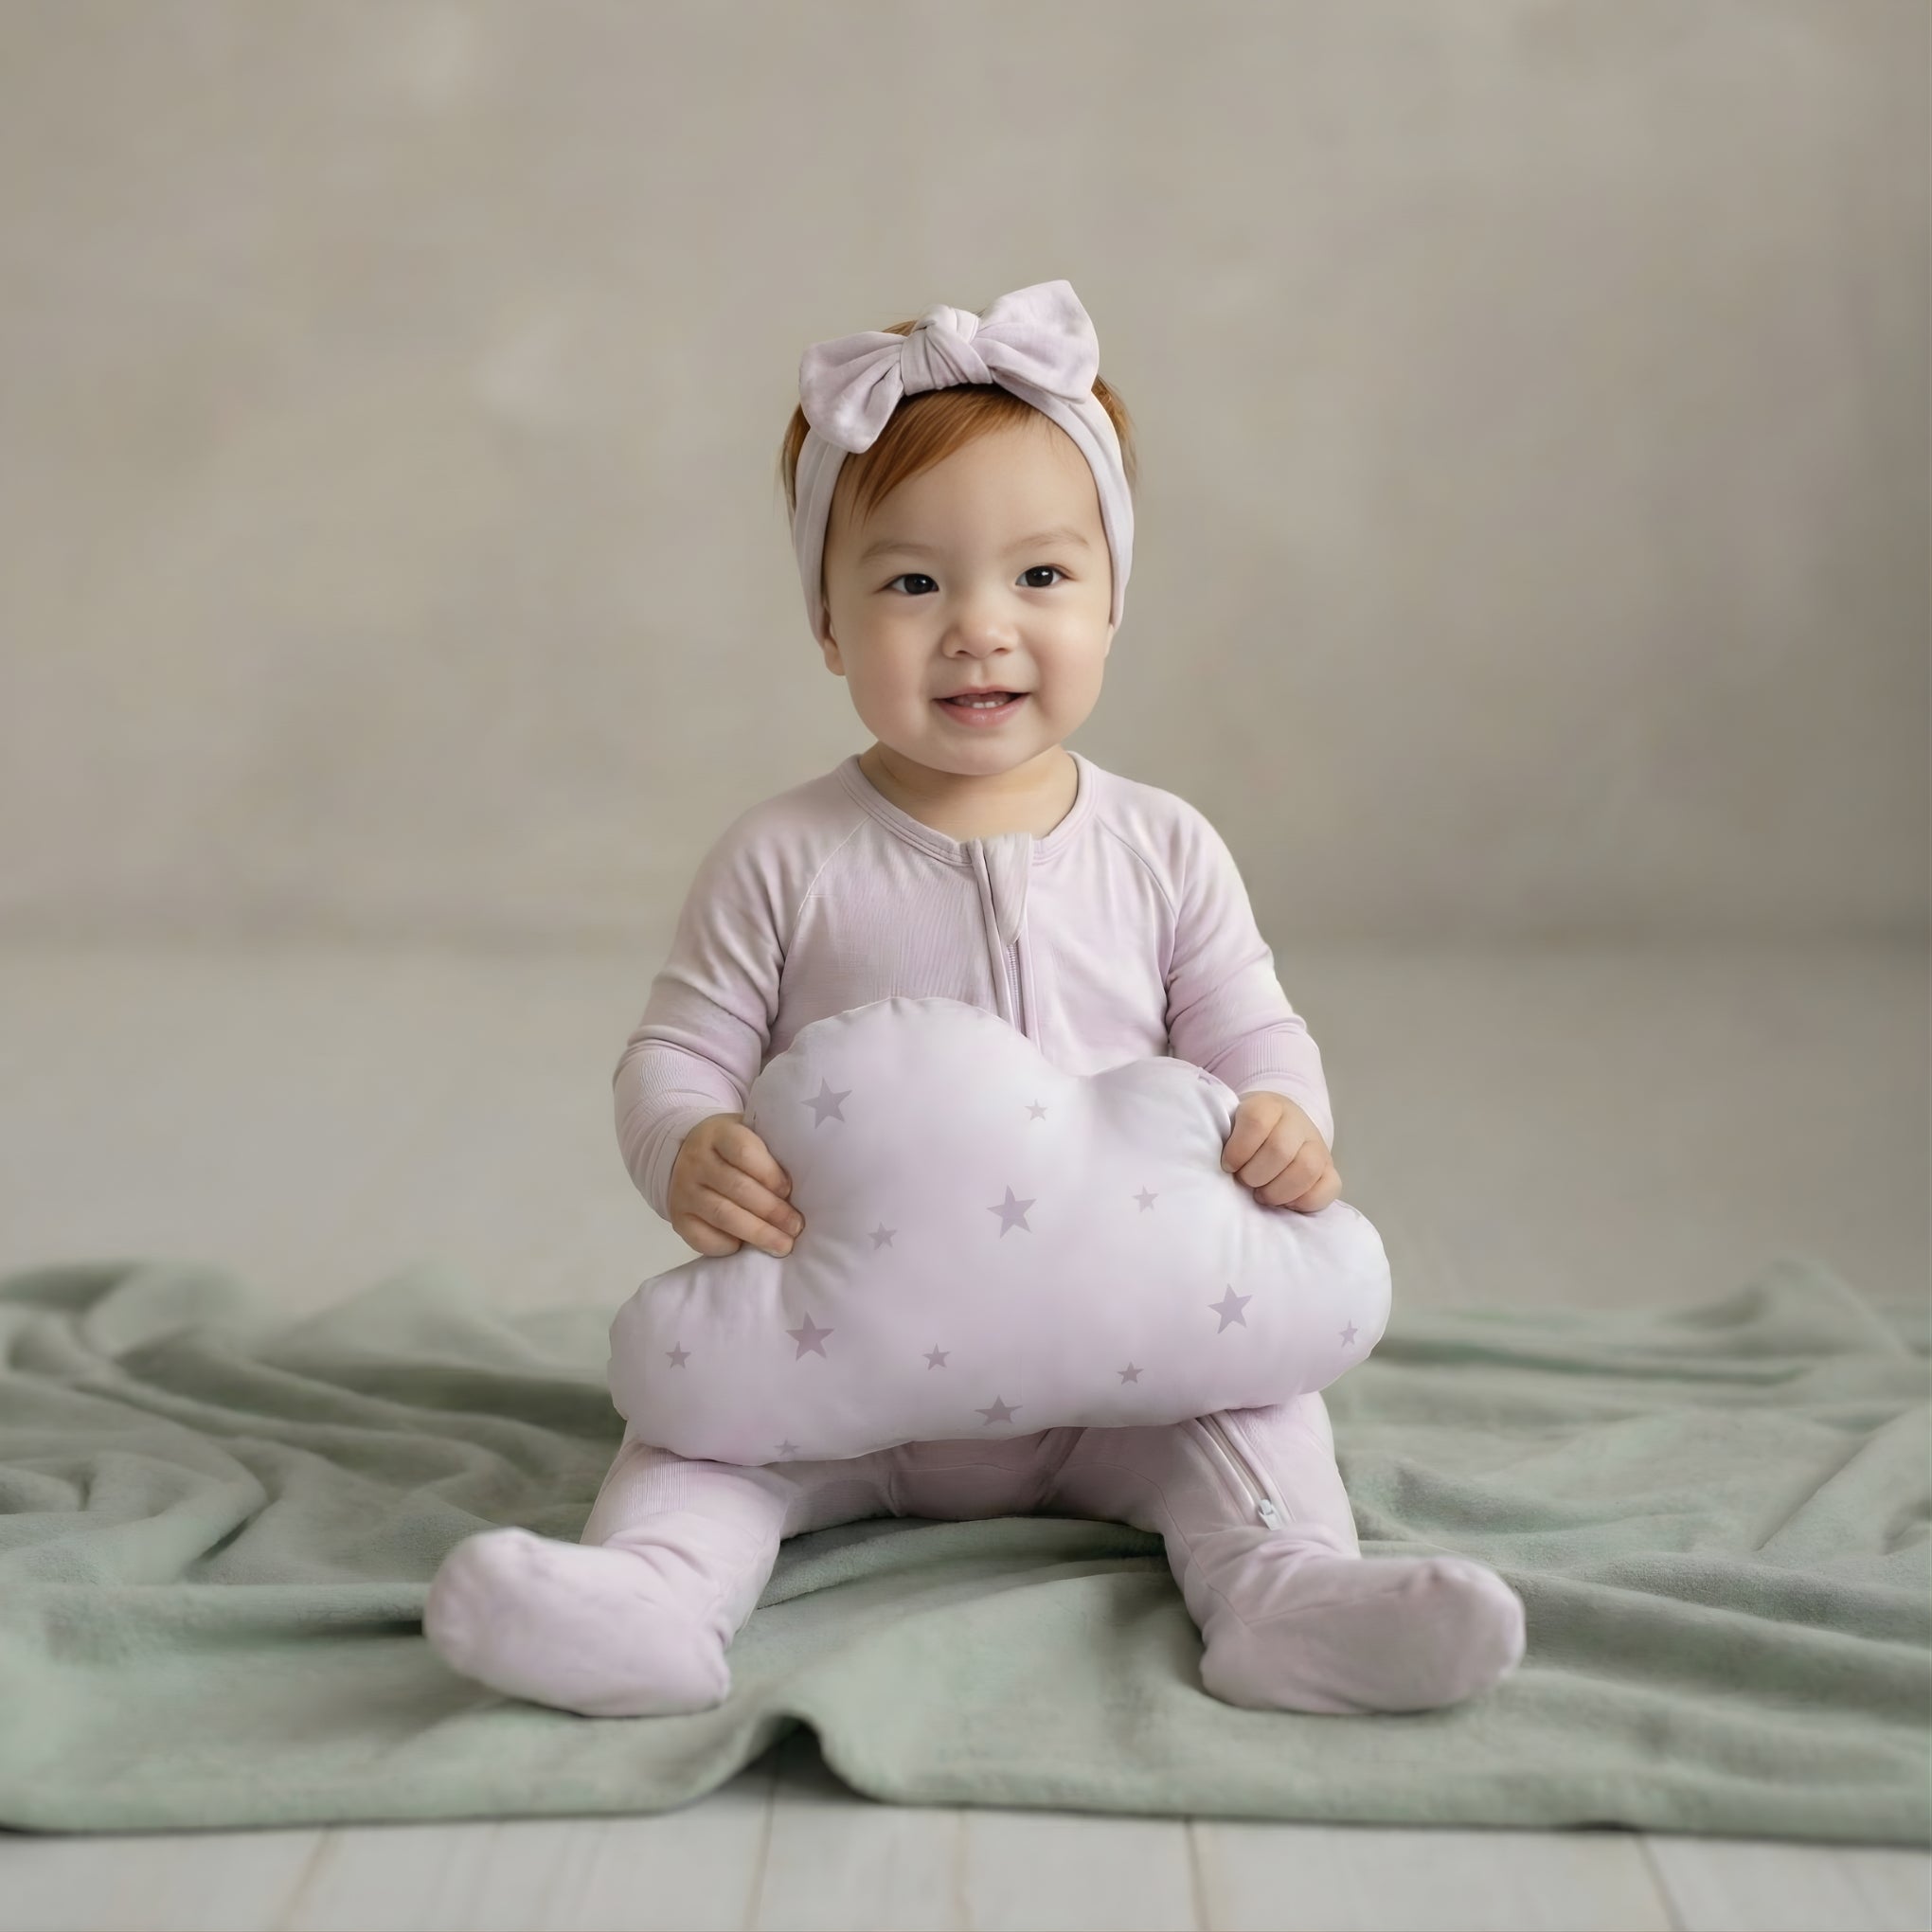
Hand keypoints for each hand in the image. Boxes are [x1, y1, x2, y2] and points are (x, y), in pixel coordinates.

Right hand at [669, 1112, 806, 1257]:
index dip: (770, 1173)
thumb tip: (808, 1188)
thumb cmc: (735, 1147)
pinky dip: (727, 1246)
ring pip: (723, 1215)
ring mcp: (683, 1190)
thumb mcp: (751, 1135)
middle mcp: (696, 1161)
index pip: (744, 1151)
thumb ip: (772, 1152)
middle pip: (737, 1188)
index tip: (790, 1190)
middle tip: (796, 1227)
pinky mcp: (678, 1217)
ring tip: (782, 1245)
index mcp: (718, 1134)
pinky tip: (747, 1248)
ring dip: (757, 1233)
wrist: (689, 1152)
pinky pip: (702, 1238)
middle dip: (772, 1210)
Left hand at [1219, 1091, 1340, 1211]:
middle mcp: (1297, 1122)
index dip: (1239, 1148)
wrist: (1280, 1125)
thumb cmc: (1246, 1133)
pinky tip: (1287, 1203)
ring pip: (1307, 1168)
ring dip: (1278, 1191)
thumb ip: (1223, 1138)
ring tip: (1262, 1196)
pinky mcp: (1330, 1169)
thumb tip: (1217, 1167)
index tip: (1228, 1165)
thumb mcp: (1232, 1124)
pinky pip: (1329, 1187)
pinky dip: (1306, 1201)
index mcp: (1269, 1105)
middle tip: (1244, 1182)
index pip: (1256, 1121)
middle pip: (1280, 1149)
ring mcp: (1317, 1145)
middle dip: (1255, 1174)